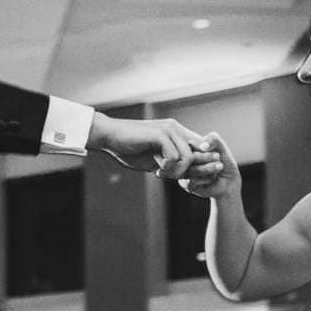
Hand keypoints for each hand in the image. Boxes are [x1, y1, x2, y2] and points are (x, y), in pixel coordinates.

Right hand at [90, 114, 210, 179]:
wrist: (110, 136)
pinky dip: (168, 168)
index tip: (189, 180)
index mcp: (176, 133)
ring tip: (163, 175)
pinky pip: (174, 156)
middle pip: (200, 152)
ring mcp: (169, 130)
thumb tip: (186, 175)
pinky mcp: (160, 134)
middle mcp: (176, 129)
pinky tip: (157, 171)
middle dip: (196, 171)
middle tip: (180, 180)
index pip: (199, 148)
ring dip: (177, 172)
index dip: (200, 166)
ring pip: (188, 157)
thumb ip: (171, 163)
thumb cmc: (130, 149)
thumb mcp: (155, 158)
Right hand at [179, 132, 240, 200]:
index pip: (188, 142)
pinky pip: (191, 180)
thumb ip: (213, 139)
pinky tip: (212, 178)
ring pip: (189, 168)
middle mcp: (185, 158)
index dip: (203, 145)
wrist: (229, 184)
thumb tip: (203, 146)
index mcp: (191, 147)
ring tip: (219, 166)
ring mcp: (184, 171)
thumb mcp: (221, 148)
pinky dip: (205, 178)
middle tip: (218, 157)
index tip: (216, 151)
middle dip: (205, 156)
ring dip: (207, 168)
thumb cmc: (224, 164)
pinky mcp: (186, 184)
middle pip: (187, 155)